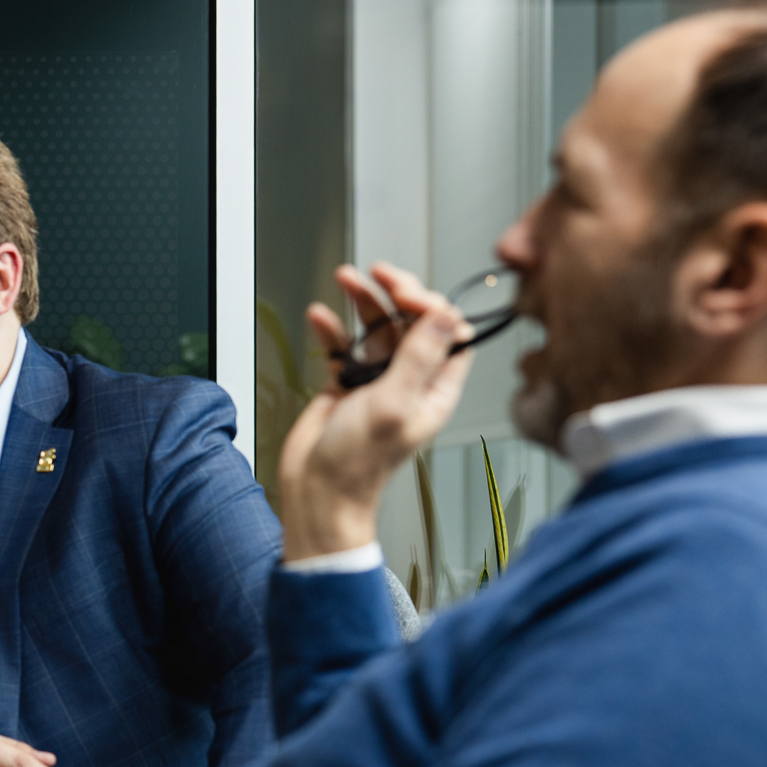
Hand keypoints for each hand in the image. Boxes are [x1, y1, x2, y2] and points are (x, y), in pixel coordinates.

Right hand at [281, 262, 476, 562]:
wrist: (318, 491)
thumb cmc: (357, 465)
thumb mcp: (392, 404)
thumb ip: (419, 357)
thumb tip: (443, 315)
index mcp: (434, 389)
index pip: (448, 332)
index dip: (431, 305)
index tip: (404, 294)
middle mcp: (409, 381)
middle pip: (412, 322)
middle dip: (396, 292)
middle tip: (378, 275)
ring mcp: (377, 381)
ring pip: (376, 328)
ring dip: (362, 302)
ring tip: (346, 280)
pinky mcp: (345, 384)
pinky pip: (343, 346)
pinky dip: (332, 329)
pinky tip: (321, 317)